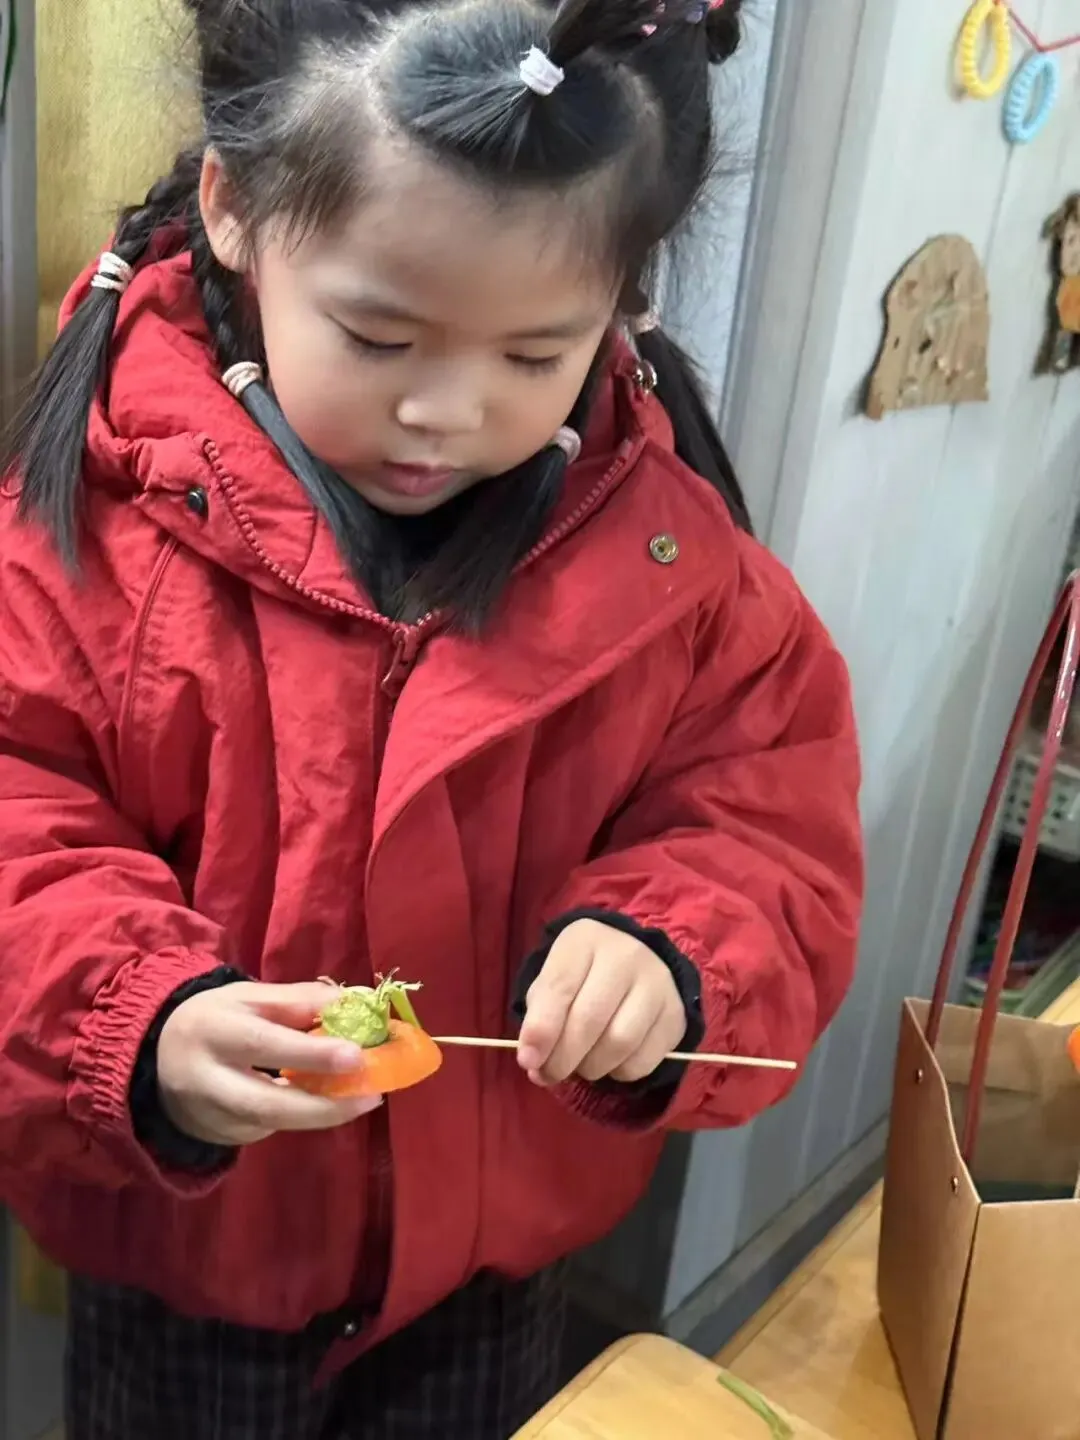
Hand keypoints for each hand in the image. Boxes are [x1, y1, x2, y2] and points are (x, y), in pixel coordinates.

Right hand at [157, 981, 380, 1145]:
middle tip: (372, 1095)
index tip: (357, 1054)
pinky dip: (301, 1117)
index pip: (263, 1044)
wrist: (156, 1056)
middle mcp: (206, 1077)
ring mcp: (209, 1114)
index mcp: (214, 1028)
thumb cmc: (217, 1017)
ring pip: (269, 1123)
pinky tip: (325, 1104)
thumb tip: (354, 1003)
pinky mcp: (217, 1135)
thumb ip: (300, 1000)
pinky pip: (266, 1129)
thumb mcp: (250, 996)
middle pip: (265, 1103)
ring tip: (363, 1100)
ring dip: (321, 1114)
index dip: (311, 1053)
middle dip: (323, 1104)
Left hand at [516, 921, 686, 1085]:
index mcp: (585, 940)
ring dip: (591, 1067)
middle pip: (590, 1020)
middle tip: (548, 1074)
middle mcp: (626, 956)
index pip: (560, 988)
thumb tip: (534, 1059)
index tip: (527, 1060)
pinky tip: (609, 1062)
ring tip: (580, 1066)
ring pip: (619, 1043)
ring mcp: (657, 984)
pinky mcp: (675, 1015)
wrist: (636, 962)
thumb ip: (540, 1015)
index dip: (541, 1030)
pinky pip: (643, 1060)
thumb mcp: (555, 978)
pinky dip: (619, 1072)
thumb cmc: (583, 974)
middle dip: (562, 1058)